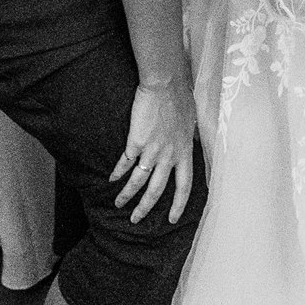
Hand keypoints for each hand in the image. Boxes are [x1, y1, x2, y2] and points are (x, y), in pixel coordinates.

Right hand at [110, 78, 196, 224]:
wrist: (165, 84)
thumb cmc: (181, 98)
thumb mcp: (192, 122)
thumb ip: (189, 138)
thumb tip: (192, 144)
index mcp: (185, 152)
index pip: (184, 185)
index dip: (178, 204)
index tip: (171, 219)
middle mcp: (169, 155)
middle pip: (157, 190)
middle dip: (145, 207)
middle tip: (136, 220)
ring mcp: (152, 150)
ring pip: (138, 181)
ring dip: (127, 195)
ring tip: (118, 204)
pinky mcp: (136, 142)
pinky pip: (125, 163)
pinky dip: (117, 172)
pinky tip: (111, 179)